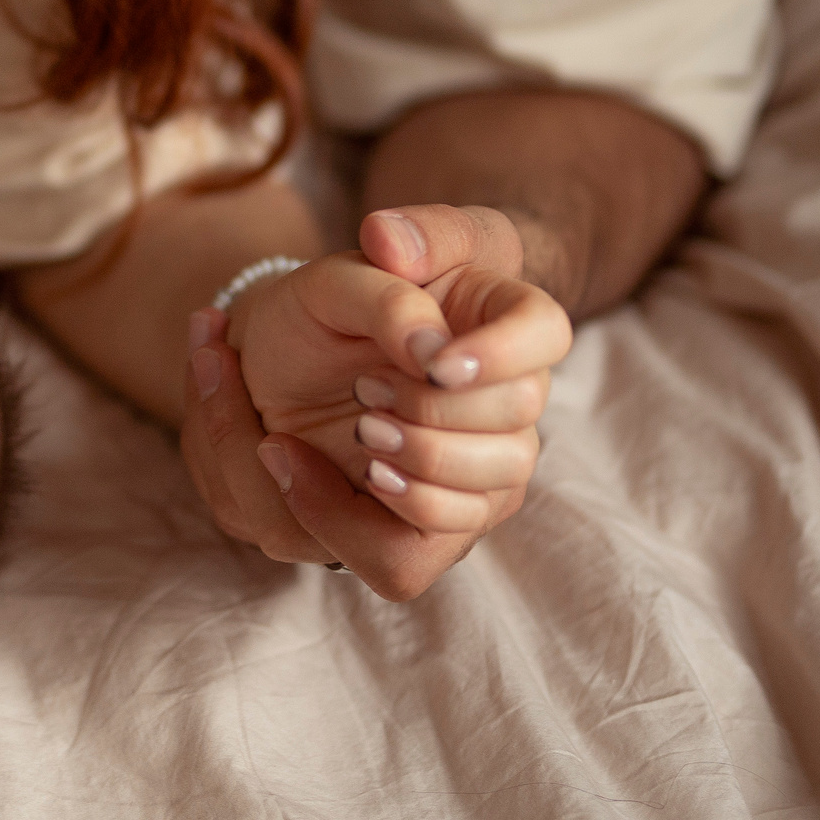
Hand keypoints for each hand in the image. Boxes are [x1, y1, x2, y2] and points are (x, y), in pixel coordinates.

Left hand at [181, 237, 567, 598]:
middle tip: (362, 387)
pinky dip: (340, 518)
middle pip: (514, 435)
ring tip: (343, 425)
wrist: (273, 368)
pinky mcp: (424, 531)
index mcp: (498, 318)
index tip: (434, 362)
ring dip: (400, 467)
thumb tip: (417, 313)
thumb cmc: (323, 310)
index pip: (546, 330)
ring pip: (472, 504)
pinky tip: (292, 460)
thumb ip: (388, 259)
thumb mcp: (345, 266)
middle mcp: (505, 403)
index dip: (502, 353)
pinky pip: (406, 560)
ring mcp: (476, 475)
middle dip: (426, 417)